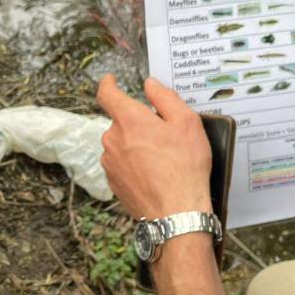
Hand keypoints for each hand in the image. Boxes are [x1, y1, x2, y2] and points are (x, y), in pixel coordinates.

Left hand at [97, 75, 211, 218]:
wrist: (176, 213)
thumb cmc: (184, 167)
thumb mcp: (187, 122)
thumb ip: (165, 97)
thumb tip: (150, 85)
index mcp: (128, 120)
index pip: (107, 94)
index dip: (108, 84)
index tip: (111, 81)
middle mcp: (112, 139)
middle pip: (121, 122)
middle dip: (139, 124)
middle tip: (165, 136)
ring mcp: (110, 163)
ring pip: (122, 144)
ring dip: (137, 146)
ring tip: (164, 160)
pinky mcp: (114, 182)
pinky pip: (123, 165)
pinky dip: (136, 165)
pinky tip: (155, 174)